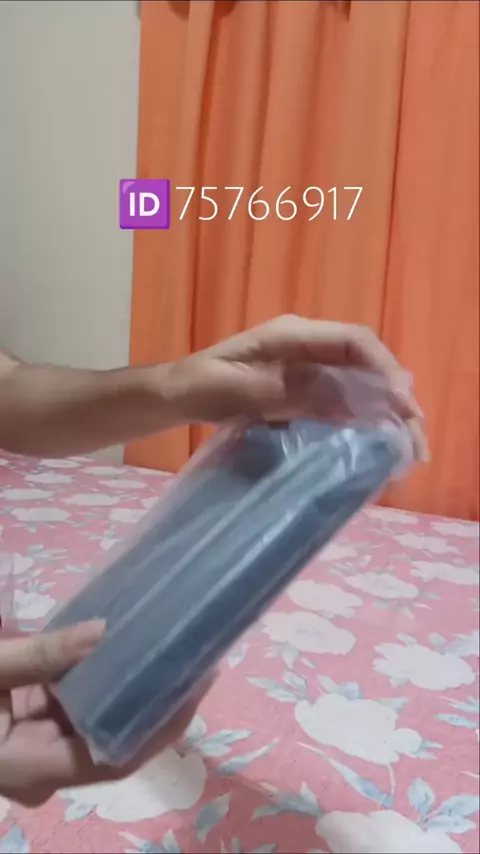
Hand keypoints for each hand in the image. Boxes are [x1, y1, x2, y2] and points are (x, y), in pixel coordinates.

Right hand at [0, 621, 207, 805]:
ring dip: (133, 692)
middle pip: (115, 741)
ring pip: (99, 725)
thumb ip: (41, 655)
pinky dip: (103, 684)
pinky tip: (127, 651)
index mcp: (32, 769)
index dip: (162, 728)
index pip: (116, 758)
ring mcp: (41, 753)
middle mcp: (45, 772)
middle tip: (194, 658)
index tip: (197, 686)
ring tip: (172, 649)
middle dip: (155, 704)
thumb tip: (105, 630)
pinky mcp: (35, 732)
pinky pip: (78, 713)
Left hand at [166, 316, 426, 456]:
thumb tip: (339, 399)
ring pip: (359, 380)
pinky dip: (364, 417)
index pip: (354, 341)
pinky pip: (342, 397)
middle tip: (416, 435)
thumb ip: (283, 391)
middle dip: (396, 393)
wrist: (177, 392)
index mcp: (293, 335)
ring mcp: (306, 365)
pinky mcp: (302, 387)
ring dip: (386, 408)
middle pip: (365, 360)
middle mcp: (307, 345)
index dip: (385, 368)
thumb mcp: (235, 390)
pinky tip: (377, 440)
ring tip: (407, 444)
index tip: (404, 402)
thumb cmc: (200, 386)